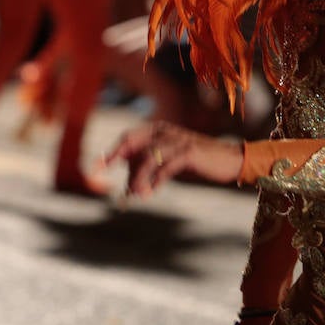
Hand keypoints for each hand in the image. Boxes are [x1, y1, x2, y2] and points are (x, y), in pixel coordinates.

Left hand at [105, 120, 244, 198]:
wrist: (230, 160)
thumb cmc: (198, 162)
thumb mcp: (169, 160)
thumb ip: (149, 164)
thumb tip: (126, 180)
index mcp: (159, 130)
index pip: (128, 138)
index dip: (111, 153)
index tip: (95, 169)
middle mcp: (166, 131)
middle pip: (132, 142)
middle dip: (115, 159)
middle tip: (102, 176)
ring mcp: (178, 141)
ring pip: (148, 158)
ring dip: (137, 179)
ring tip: (135, 195)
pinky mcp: (189, 153)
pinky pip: (166, 167)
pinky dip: (156, 181)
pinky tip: (151, 192)